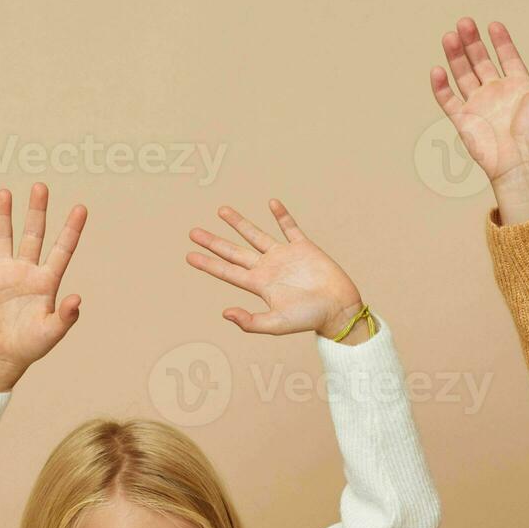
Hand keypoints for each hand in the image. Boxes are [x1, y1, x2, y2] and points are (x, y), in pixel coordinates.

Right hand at [0, 183, 87, 389]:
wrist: (3, 354)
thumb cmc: (32, 344)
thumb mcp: (52, 332)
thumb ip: (66, 316)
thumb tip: (77, 299)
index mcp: (47, 280)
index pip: (63, 249)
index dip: (72, 229)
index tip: (81, 207)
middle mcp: (26, 270)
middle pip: (34, 234)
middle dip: (37, 211)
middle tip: (41, 186)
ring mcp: (3, 273)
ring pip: (4, 237)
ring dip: (3, 216)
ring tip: (5, 192)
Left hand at [185, 198, 365, 341]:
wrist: (339, 309)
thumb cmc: (310, 319)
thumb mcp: (278, 324)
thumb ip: (251, 322)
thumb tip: (225, 313)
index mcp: (260, 285)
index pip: (227, 271)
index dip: (208, 264)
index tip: (189, 255)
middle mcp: (268, 268)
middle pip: (234, 252)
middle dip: (214, 242)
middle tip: (193, 232)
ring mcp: (285, 256)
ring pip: (256, 235)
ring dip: (239, 223)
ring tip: (221, 210)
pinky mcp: (304, 247)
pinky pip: (290, 227)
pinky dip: (281, 215)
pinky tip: (271, 203)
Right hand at [430, 17, 528, 222]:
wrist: (520, 165)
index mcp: (518, 86)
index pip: (507, 57)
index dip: (501, 41)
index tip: (493, 25)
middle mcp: (496, 92)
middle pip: (480, 61)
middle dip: (472, 42)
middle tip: (464, 22)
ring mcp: (478, 104)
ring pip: (463, 74)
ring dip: (455, 56)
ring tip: (449, 36)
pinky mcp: (463, 119)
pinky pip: (448, 100)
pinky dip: (441, 86)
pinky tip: (438, 70)